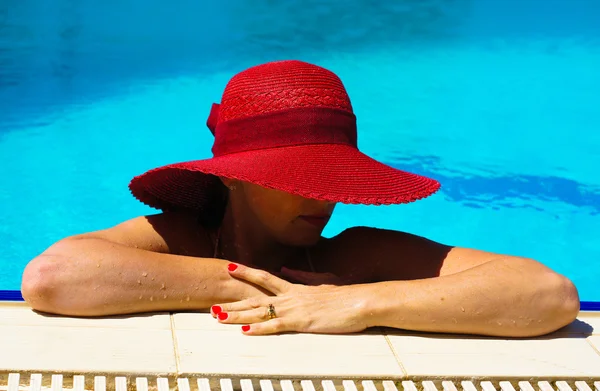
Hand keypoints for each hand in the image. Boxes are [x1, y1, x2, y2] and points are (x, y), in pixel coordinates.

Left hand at [211, 263, 372, 334]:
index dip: (246, 273)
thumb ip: (302, 276)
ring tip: (218, 317)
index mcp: (296, 288)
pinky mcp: (302, 322)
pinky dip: (259, 329)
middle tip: (211, 305)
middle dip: (232, 302)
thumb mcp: (322, 283)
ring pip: (259, 312)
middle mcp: (291, 296)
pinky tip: (244, 331)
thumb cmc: (346, 296)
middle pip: (255, 298)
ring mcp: (295, 309)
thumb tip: (286, 269)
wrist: (361, 300)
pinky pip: (276, 326)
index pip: (265, 278)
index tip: (229, 267)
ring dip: (237, 316)